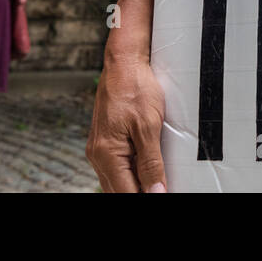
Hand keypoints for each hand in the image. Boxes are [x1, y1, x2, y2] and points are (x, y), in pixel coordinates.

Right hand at [86, 51, 167, 192]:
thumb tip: (155, 191)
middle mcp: (98, 155)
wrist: (124, 63)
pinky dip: (131, 173)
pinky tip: (147, 171)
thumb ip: (151, 162)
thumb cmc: (135, 88)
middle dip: (142, 192)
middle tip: (163, 188)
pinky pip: (117, 167)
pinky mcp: (105, 142)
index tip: (163, 194)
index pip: (126, 193)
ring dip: (136, 185)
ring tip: (159, 182)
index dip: (147, 196)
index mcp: (106, 154)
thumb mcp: (149, 126)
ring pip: (117, 181)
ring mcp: (99, 149)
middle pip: (119, 190)